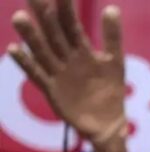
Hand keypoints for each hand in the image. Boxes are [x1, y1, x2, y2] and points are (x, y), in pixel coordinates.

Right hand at [9, 1, 126, 151]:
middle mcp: (65, 58)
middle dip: (43, 15)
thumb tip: (112, 8)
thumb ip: (112, 37)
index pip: (70, 23)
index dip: (64, 6)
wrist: (108, 122)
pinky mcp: (52, 91)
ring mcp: (57, 73)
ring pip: (42, 51)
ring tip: (19, 18)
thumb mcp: (115, 61)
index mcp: (81, 49)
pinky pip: (38, 75)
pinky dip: (27, 64)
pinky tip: (15, 50)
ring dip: (31, 36)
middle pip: (53, 33)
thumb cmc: (109, 90)